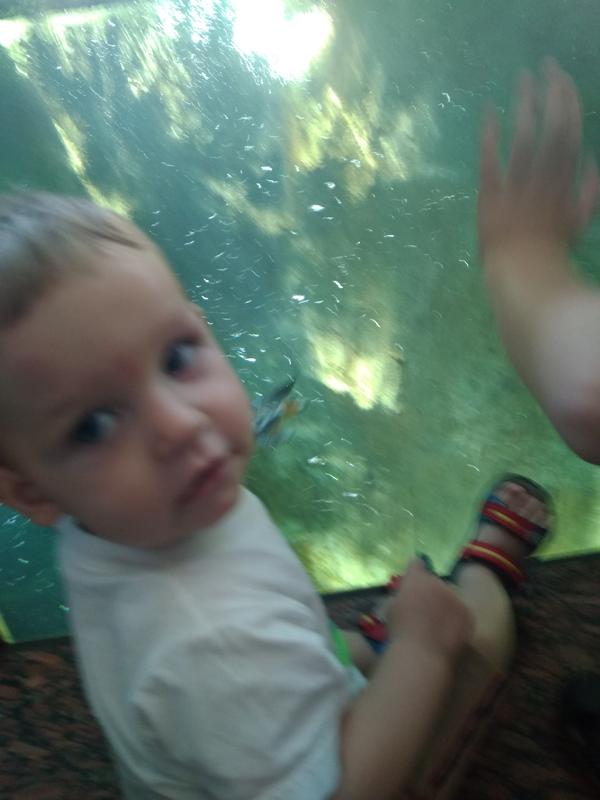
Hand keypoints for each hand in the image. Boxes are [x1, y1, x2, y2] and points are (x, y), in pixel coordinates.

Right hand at [386, 560, 472, 658]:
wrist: (422, 653)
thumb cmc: (400, 632)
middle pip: (435, 582)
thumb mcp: (391, 609)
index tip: (415, 578)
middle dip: (431, 592)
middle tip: (425, 610)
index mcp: (416, 579)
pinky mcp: (467, 614)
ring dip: (445, 606)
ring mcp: (455, 598)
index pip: (417, 565)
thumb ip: (400, 596)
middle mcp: (437, 583)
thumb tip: (406, 595)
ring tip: (438, 625)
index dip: (416, 571)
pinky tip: (448, 634)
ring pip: (450, 597)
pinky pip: (461, 613)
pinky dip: (457, 620)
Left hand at [478, 60, 597, 257]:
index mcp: (566, 181)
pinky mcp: (490, 194)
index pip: (572, 133)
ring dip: (525, 104)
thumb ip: (590, 191)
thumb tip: (593, 162)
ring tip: (523, 78)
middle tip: (545, 66)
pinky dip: (491, 134)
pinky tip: (491, 110)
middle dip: (551, 93)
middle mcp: (544, 178)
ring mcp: (517, 185)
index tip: (563, 80)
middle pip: (552, 127)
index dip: (569, 103)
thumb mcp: (580, 221)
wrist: (522, 273)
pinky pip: (491, 159)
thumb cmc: (551, 249)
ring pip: (524, 137)